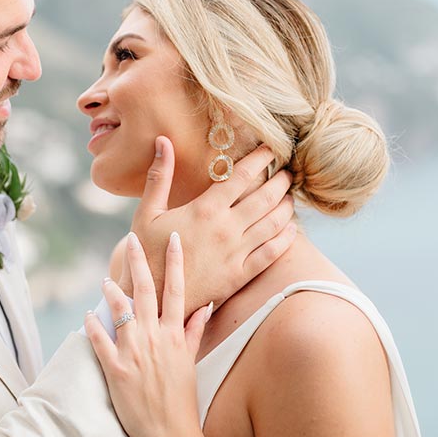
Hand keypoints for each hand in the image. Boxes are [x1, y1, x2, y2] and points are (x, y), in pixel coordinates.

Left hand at [86, 230, 210, 436]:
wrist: (171, 434)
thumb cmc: (181, 399)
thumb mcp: (190, 361)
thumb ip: (193, 331)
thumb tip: (204, 306)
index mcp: (174, 335)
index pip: (177, 290)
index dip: (174, 261)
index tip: (172, 237)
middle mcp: (155, 338)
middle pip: (146, 292)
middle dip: (138, 262)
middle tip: (131, 239)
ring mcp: (134, 353)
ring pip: (121, 311)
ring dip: (112, 292)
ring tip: (105, 280)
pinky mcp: (115, 370)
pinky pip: (100, 342)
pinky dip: (92, 327)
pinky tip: (87, 316)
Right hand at [126, 136, 296, 316]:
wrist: (151, 296)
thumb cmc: (146, 252)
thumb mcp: (147, 212)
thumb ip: (159, 176)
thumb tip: (163, 140)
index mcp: (205, 210)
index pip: (242, 177)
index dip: (260, 159)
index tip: (272, 149)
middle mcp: (226, 229)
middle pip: (265, 197)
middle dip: (280, 181)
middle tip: (288, 172)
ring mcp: (236, 253)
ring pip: (273, 223)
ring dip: (286, 206)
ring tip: (289, 196)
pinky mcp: (240, 275)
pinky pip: (272, 253)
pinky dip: (286, 238)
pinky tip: (291, 228)